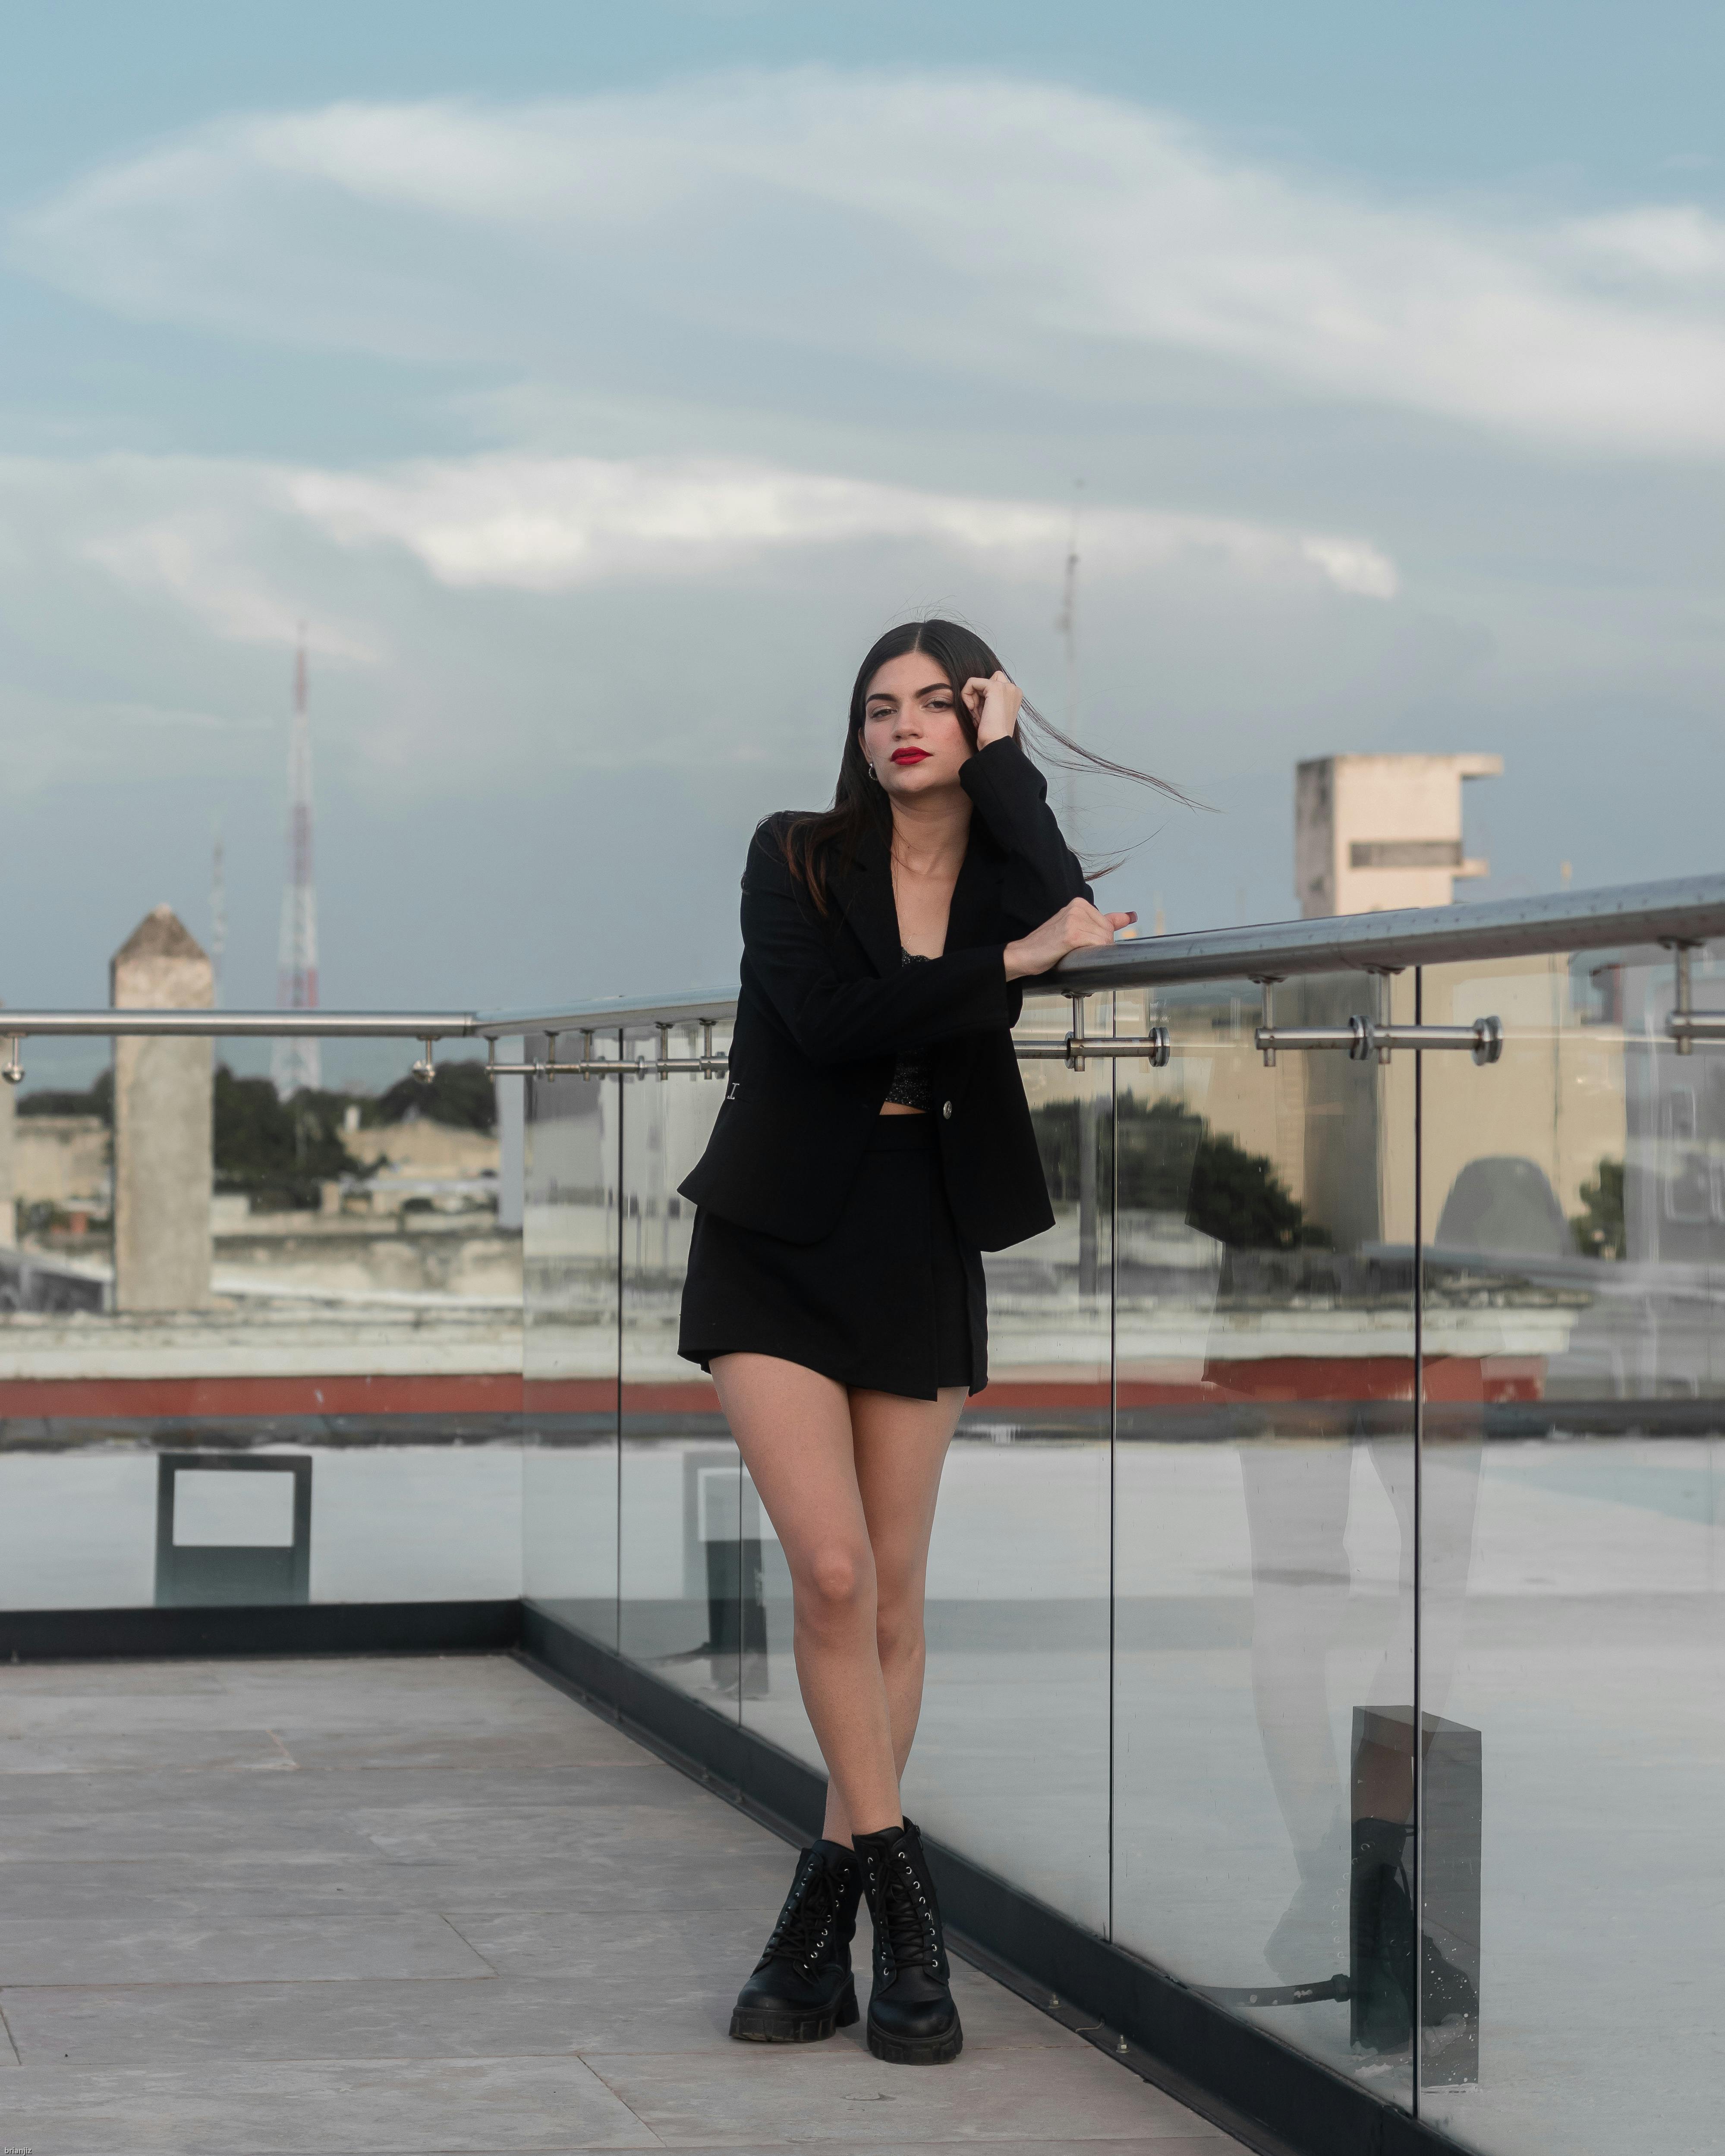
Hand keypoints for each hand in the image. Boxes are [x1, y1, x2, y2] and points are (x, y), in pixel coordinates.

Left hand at [963, 671, 1021, 747]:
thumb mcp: (991, 712)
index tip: (981, 714)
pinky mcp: (995, 687)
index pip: (992, 685)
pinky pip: (971, 682)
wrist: (996, 743)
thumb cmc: (992, 734)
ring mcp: (1005, 687)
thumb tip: (974, 689)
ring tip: (976, 713)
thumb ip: (988, 699)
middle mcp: (1013, 689)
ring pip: (978, 682)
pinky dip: (966, 694)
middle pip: (986, 681)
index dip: (982, 698)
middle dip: (977, 696)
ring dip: (971, 697)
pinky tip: (971, 709)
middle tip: (977, 713)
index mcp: (1014, 695)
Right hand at [1003, 899, 1138, 980]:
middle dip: (1098, 947)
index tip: (1096, 938)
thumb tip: (1131, 916)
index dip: (1102, 938)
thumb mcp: (1076, 926)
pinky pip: (1096, 946)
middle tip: (1076, 950)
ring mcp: (1074, 920)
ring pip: (1104, 941)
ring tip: (1072, 953)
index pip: (1109, 924)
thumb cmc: (1047, 945)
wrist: (1024, 954)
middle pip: (1108, 933)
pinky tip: (1073, 954)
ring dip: (1093, 953)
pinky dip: (1089, 955)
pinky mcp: (1071, 934)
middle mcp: (1078, 908)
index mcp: (1079, 904)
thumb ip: (1104, 921)